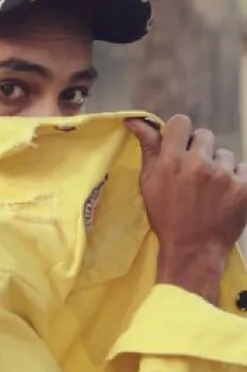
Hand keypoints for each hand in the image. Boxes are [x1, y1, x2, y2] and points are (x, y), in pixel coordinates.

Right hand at [125, 115, 246, 302]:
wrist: (193, 252)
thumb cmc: (167, 218)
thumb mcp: (149, 185)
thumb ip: (148, 149)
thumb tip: (135, 120)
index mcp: (171, 162)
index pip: (181, 122)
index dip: (181, 134)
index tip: (180, 148)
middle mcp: (198, 164)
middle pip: (204, 135)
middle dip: (200, 151)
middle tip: (196, 174)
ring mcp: (224, 175)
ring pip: (224, 154)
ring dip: (219, 166)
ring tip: (211, 189)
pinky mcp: (244, 187)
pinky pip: (242, 169)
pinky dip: (236, 180)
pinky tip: (225, 196)